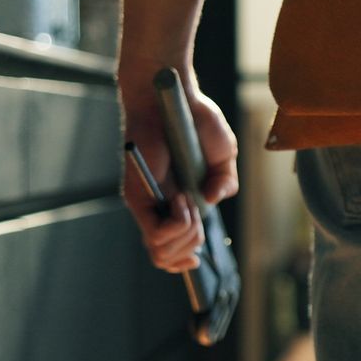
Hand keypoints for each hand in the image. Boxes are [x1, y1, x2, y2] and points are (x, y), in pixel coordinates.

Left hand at [117, 64, 238, 272]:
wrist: (173, 97)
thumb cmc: (195, 122)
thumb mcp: (223, 157)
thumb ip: (225, 183)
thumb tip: (213, 201)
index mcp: (172, 205)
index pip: (166, 251)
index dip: (181, 262)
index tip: (197, 256)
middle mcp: (154, 208)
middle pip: (164, 259)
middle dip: (192, 246)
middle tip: (195, 213)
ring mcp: (143, 204)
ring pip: (160, 252)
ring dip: (186, 234)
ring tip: (188, 202)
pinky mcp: (136, 196)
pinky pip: (156, 233)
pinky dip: (177, 222)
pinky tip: (182, 199)